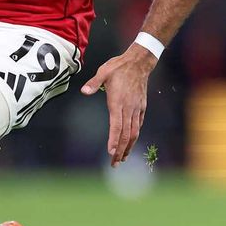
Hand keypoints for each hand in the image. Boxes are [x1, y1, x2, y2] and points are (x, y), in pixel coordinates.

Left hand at [80, 43, 157, 166]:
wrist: (139, 62)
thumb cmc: (119, 67)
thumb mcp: (103, 72)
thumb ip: (93, 83)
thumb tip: (84, 91)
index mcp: (118, 102)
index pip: (116, 126)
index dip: (114, 141)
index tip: (111, 153)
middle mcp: (129, 108)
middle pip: (126, 134)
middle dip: (121, 151)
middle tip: (114, 163)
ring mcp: (137, 108)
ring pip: (134, 132)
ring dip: (128, 147)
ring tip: (123, 158)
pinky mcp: (142, 107)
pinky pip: (138, 124)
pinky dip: (134, 135)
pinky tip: (130, 141)